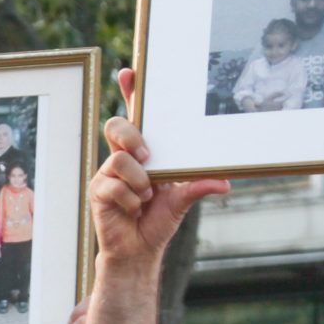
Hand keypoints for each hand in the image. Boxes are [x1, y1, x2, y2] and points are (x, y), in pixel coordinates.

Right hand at [92, 66, 230, 273]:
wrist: (139, 251)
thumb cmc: (158, 219)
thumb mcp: (184, 199)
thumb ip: (199, 185)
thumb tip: (225, 182)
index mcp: (143, 152)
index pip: (135, 116)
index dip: (130, 93)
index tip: (128, 72)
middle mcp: (122, 158)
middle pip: (117, 126)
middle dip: (131, 136)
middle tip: (147, 156)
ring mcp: (108, 174)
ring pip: (118, 159)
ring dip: (139, 180)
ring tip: (147, 196)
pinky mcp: (98, 192)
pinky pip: (114, 185)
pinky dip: (131, 200)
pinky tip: (134, 210)